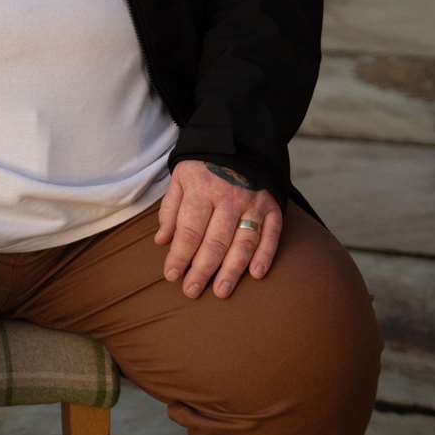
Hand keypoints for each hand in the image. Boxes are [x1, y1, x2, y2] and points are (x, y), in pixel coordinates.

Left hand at [155, 161, 281, 299]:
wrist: (239, 142)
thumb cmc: (201, 167)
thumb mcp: (178, 180)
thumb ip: (170, 211)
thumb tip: (162, 241)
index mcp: (201, 190)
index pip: (189, 230)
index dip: (179, 255)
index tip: (171, 275)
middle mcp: (228, 198)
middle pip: (215, 241)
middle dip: (202, 269)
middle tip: (191, 291)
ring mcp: (253, 204)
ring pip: (243, 243)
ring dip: (232, 270)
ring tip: (220, 291)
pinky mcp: (272, 208)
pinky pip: (271, 235)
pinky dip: (265, 256)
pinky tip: (256, 275)